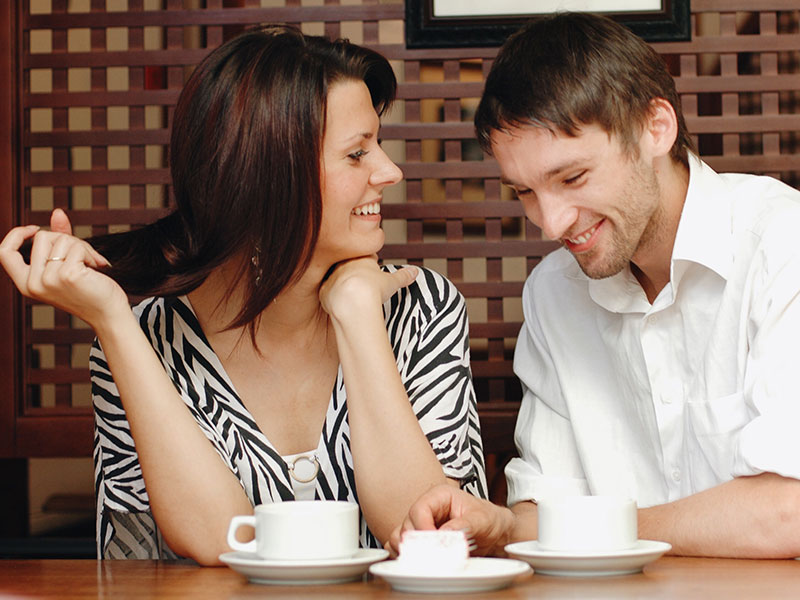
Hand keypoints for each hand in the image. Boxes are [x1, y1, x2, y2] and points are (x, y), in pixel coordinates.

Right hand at [0, 209, 127, 331]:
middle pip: (42, 237)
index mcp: (26, 284)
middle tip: (82, 257)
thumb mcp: (65, 264)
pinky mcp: (67, 275)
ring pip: (61, 239)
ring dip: (82, 247)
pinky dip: (90, 253)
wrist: (108, 313)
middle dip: (66, 240)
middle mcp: (33, 284)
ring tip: (90, 265)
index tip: (34, 229)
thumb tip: (57, 213)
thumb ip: (59, 239)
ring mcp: (49, 280)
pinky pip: (76, 246)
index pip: (3, 253)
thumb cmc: (88, 290)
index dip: (16, 235)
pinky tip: (95, 268)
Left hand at [319, 256, 417, 320]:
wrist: (353, 302)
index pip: (367, 257)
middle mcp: (345, 264)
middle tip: (364, 284)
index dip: (372, 263)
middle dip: (356, 272)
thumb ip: (403, 275)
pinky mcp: (324, 291)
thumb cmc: (374, 290)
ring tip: (352, 296)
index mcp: (362, 259)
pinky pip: (329, 292)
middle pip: (350, 266)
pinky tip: (341, 305)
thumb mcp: (393, 282)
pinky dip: (334, 298)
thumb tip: (416, 271)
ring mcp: (333, 277)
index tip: (375, 270)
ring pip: (338, 278)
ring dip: (343, 284)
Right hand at [386, 484, 516, 557]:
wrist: (496, 531)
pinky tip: (423, 561)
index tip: (436, 545)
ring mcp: (422, 523)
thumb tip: (444, 534)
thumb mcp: (482, 520)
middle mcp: (427, 507)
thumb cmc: (490, 519)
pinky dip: (407, 556)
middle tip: (435, 556)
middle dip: (419, 544)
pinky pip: (403, 547)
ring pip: (400, 537)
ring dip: (410, 551)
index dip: (424, 529)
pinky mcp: (421, 539)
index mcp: (439, 495)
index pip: (419, 510)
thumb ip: (464, 525)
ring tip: (430, 559)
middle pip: (407, 525)